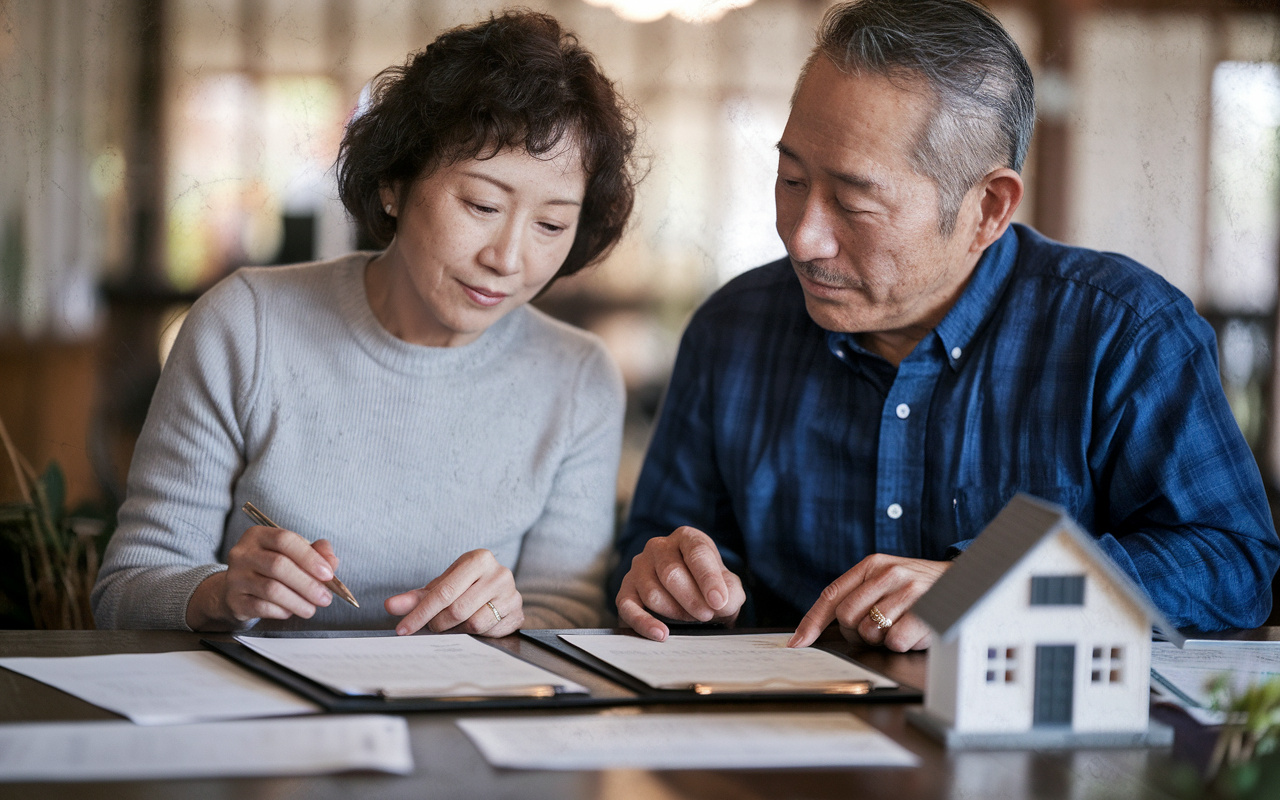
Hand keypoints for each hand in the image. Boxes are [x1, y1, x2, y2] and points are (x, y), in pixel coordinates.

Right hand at [187, 526, 338, 629]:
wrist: (237, 589)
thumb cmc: (270, 569)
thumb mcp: (293, 554)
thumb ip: (316, 552)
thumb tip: (332, 561)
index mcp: (259, 535)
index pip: (285, 540)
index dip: (309, 557)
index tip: (328, 574)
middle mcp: (243, 553)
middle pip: (278, 566)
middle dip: (308, 584)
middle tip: (325, 597)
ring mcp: (235, 577)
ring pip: (271, 589)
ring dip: (298, 601)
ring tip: (311, 608)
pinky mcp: (234, 599)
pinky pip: (261, 607)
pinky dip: (281, 611)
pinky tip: (290, 611)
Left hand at [384, 549, 522, 636]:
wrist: (498, 592)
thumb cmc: (466, 587)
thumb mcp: (442, 586)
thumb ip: (416, 597)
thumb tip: (390, 606)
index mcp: (479, 559)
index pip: (443, 592)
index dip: (420, 613)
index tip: (403, 630)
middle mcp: (499, 573)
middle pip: (456, 610)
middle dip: (438, 623)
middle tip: (433, 626)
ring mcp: (511, 593)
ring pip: (473, 623)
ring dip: (456, 630)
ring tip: (454, 624)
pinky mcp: (517, 613)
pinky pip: (488, 632)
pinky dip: (474, 634)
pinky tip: (472, 626)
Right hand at [616, 526, 745, 641]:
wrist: (690, 596)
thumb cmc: (707, 587)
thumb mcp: (727, 587)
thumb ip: (730, 592)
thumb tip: (721, 603)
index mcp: (687, 538)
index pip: (697, 553)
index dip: (708, 578)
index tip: (718, 601)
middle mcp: (659, 547)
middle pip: (671, 573)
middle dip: (691, 599)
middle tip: (706, 615)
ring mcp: (639, 567)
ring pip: (652, 592)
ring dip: (675, 611)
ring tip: (690, 619)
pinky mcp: (626, 590)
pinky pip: (628, 608)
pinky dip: (644, 623)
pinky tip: (661, 634)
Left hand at [787, 554, 949, 651]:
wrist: (965, 584)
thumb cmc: (918, 588)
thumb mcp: (886, 579)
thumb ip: (857, 595)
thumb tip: (817, 628)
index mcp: (873, 565)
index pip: (832, 595)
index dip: (812, 622)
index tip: (797, 643)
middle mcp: (889, 573)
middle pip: (847, 617)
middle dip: (856, 632)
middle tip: (876, 628)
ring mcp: (908, 591)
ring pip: (870, 632)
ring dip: (882, 639)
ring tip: (899, 626)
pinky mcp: (926, 611)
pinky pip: (895, 642)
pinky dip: (902, 644)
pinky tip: (914, 632)